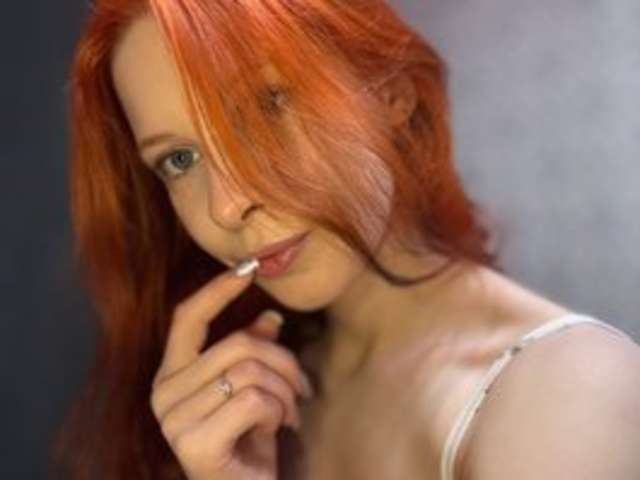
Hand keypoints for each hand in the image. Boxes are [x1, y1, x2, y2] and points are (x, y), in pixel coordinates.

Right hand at [149, 267, 312, 479]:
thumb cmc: (249, 443)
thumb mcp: (255, 390)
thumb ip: (253, 354)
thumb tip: (271, 316)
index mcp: (172, 375)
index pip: (188, 318)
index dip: (218, 289)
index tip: (248, 267)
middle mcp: (163, 394)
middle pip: (238, 344)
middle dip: (284, 362)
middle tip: (303, 389)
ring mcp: (174, 420)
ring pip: (250, 370)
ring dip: (285, 392)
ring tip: (290, 414)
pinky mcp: (194, 444)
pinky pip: (255, 400)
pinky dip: (280, 412)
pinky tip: (280, 430)